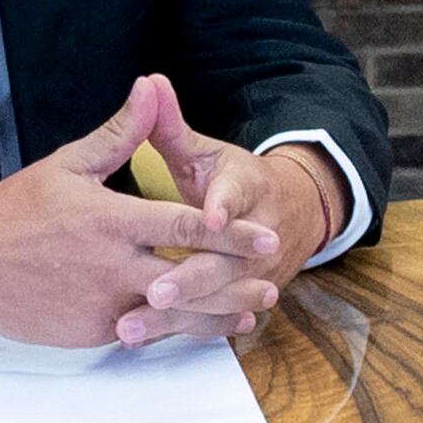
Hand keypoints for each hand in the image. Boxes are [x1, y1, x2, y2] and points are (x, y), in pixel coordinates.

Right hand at [0, 76, 279, 348]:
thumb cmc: (16, 211)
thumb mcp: (68, 165)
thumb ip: (119, 133)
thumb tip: (151, 85)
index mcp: (112, 221)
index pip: (185, 228)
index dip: (230, 235)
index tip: (265, 237)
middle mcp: (114, 267)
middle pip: (190, 278)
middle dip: (236, 282)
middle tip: (273, 280)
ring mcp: (105, 304)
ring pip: (173, 314)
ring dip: (216, 315)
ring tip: (251, 311)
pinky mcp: (93, 332)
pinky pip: (144, 330)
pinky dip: (175, 329)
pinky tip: (202, 327)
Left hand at [131, 95, 340, 347]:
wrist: (293, 214)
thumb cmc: (233, 181)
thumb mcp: (206, 150)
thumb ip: (171, 124)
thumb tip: (149, 81)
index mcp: (248, 188)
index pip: (237, 196)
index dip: (222, 208)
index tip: (207, 218)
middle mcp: (257, 236)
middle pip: (226, 262)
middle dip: (191, 278)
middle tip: (154, 288)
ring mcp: (253, 273)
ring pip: (216, 299)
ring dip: (177, 316)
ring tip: (129, 326)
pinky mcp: (241, 299)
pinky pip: (211, 320)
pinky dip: (180, 331)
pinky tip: (143, 341)